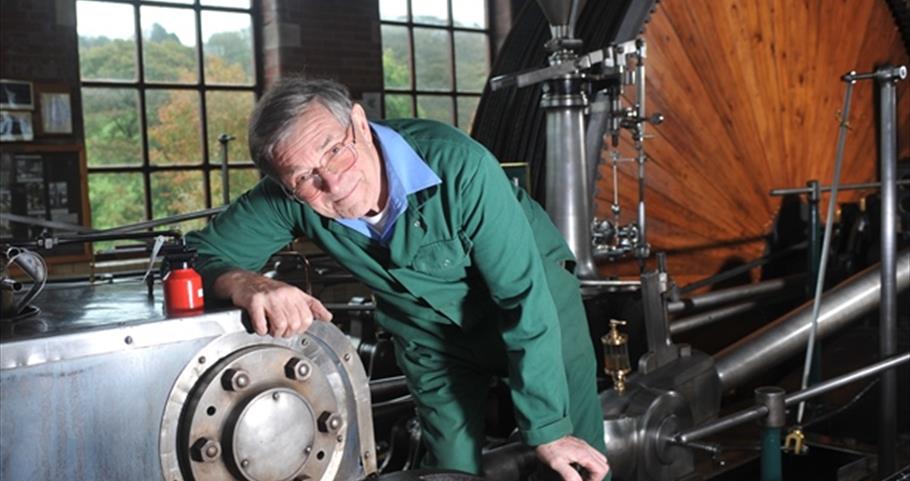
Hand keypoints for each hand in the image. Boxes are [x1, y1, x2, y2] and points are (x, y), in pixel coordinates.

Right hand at [214, 270, 332, 336]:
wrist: (243, 281)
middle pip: (295, 324)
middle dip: (287, 332)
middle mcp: (284, 295)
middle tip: (280, 329)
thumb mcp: (293, 295)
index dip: (301, 328)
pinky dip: (261, 330)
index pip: (308, 318)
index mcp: (295, 294)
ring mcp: (269, 298)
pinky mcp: (254, 302)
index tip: (294, 328)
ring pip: (281, 325)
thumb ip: (312, 306)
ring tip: (270, 328)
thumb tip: (328, 317)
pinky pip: (261, 324)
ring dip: (275, 332)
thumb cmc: (268, 290)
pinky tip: (260, 326)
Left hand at [534, 436, 609, 480]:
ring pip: (598, 460)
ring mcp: (583, 446)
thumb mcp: (557, 464)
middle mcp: (586, 449)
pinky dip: (588, 465)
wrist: (543, 433)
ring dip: (593, 470)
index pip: (601, 470)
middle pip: (603, 465)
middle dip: (596, 476)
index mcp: (584, 454)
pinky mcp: (579, 446)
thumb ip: (570, 476)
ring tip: (581, 476)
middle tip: (584, 480)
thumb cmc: (548, 446)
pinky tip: (578, 468)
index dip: (595, 480)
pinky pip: (591, 456)